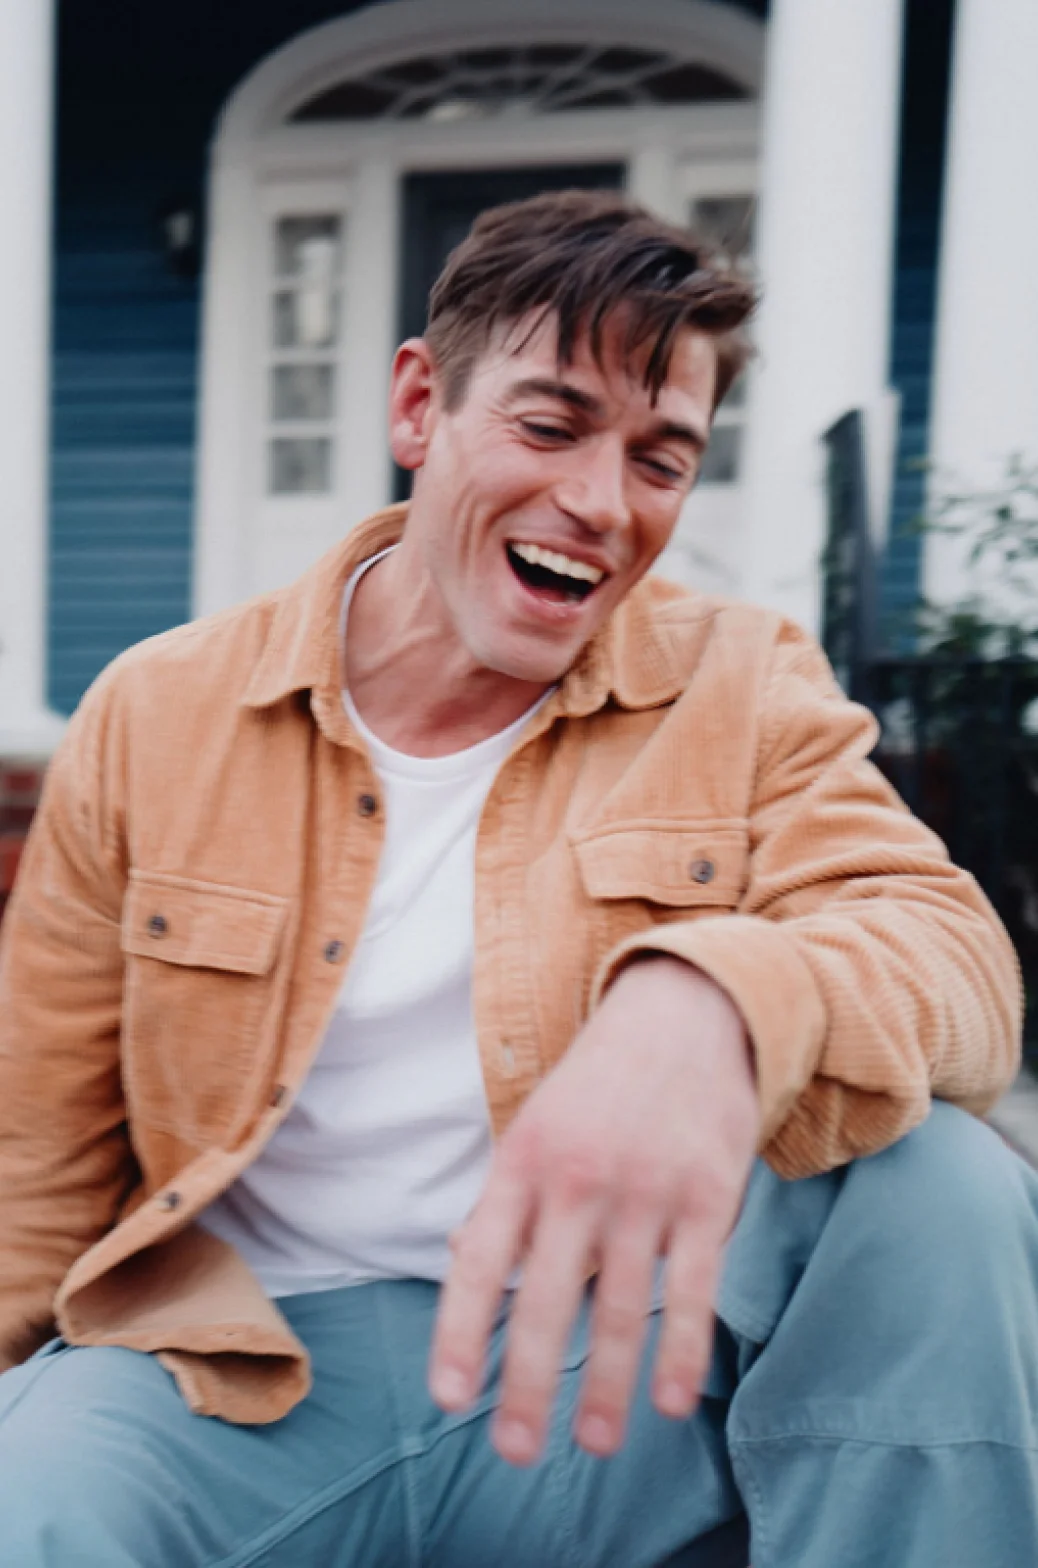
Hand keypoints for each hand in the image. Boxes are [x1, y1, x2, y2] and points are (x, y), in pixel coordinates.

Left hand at [428, 956, 759, 1465]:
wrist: (688, 1013)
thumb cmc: (600, 1084)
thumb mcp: (535, 1126)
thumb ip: (503, 1200)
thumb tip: (458, 1266)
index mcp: (523, 1161)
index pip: (482, 1260)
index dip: (462, 1332)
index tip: (450, 1398)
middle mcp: (578, 1178)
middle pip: (547, 1299)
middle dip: (529, 1383)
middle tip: (516, 1452)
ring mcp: (646, 1188)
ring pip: (622, 1306)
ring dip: (605, 1385)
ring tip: (593, 1444)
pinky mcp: (707, 1195)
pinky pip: (695, 1289)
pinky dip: (682, 1351)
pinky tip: (671, 1402)